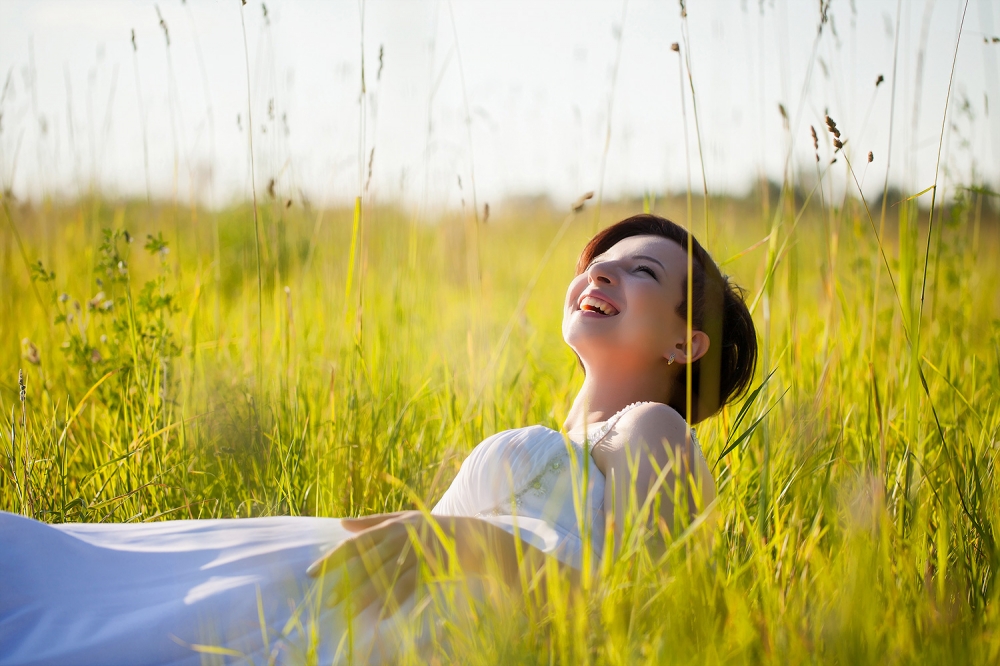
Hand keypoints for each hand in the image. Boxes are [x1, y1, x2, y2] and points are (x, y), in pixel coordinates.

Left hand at [306, 511, 454, 614]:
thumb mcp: (402, 519)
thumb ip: (371, 522)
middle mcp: (399, 539)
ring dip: (366, 596)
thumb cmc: (429, 527)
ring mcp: (414, 554)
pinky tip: (381, 616)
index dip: (332, 558)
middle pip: (366, 563)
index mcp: (389, 527)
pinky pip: (408, 587)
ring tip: (349, 612)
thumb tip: (341, 523)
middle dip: (346, 583)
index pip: (354, 544)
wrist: (468, 536)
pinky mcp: (429, 568)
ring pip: (385, 577)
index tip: (312, 572)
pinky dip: (395, 601)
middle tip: (328, 601)